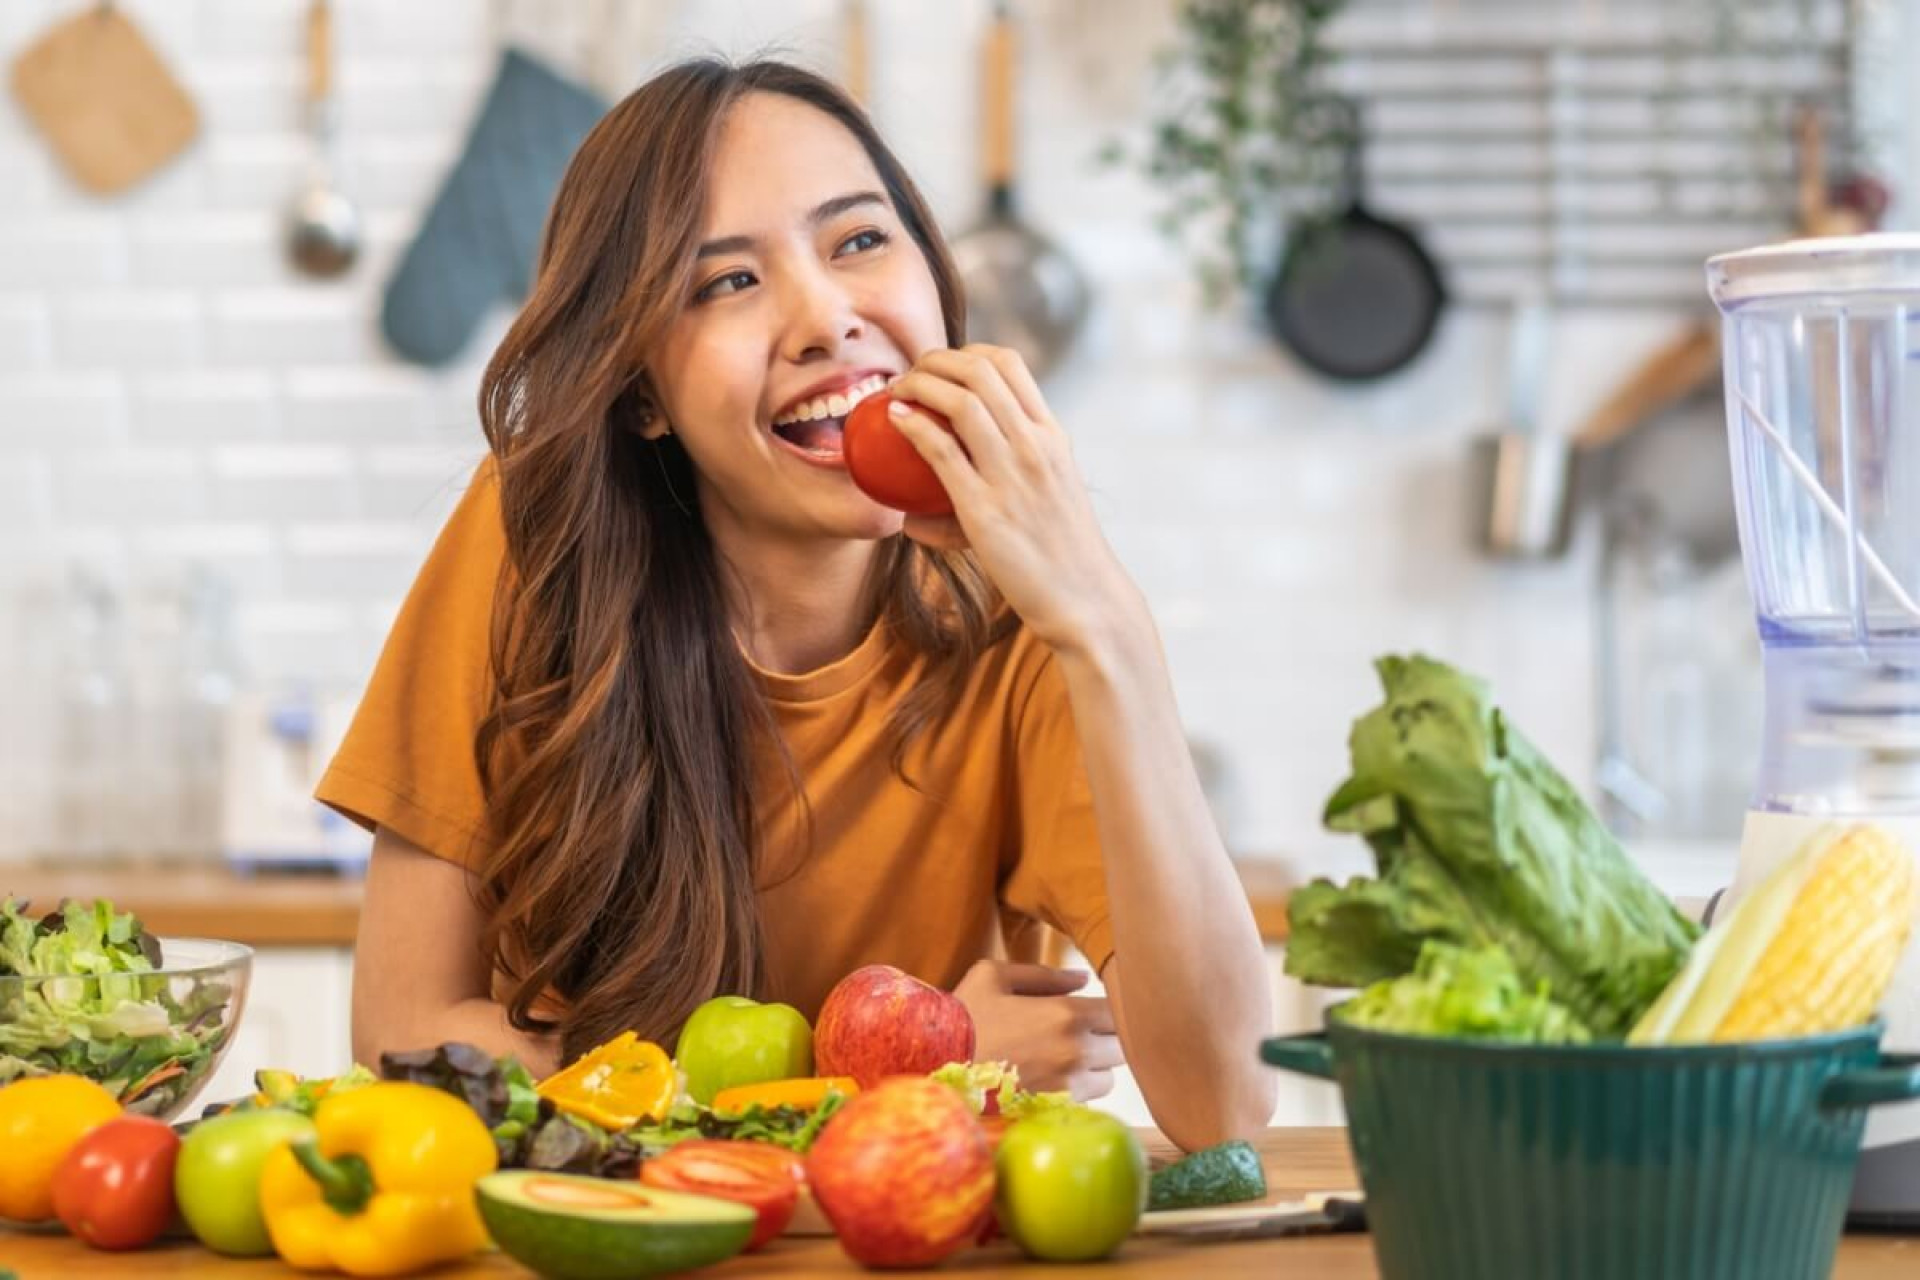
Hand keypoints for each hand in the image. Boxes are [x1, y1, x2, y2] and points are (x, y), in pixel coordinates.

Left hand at [887, 346, 1143, 657]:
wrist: (1084, 597)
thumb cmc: (1061, 552)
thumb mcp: (1050, 493)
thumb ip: (1011, 474)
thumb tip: (953, 482)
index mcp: (1052, 435)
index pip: (1009, 364)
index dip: (966, 352)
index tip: (942, 366)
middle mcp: (1036, 445)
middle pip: (979, 370)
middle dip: (935, 359)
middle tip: (909, 374)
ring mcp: (1013, 474)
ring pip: (960, 400)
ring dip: (919, 383)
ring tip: (896, 391)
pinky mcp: (986, 509)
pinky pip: (941, 450)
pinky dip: (913, 425)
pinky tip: (894, 419)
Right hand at [952, 960, 1125, 1100]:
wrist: (933, 1068)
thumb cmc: (962, 1017)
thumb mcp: (993, 977)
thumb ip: (1045, 974)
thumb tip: (1083, 978)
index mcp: (1066, 1013)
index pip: (1118, 1012)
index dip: (1106, 1010)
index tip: (1088, 1011)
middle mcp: (1076, 1052)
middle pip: (1121, 1047)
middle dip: (1104, 1039)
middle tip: (1077, 1035)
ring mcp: (1068, 1087)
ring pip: (1108, 1078)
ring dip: (1094, 1069)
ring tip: (1063, 1060)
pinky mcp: (1055, 1113)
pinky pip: (1086, 1103)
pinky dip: (1076, 1093)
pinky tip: (1049, 1082)